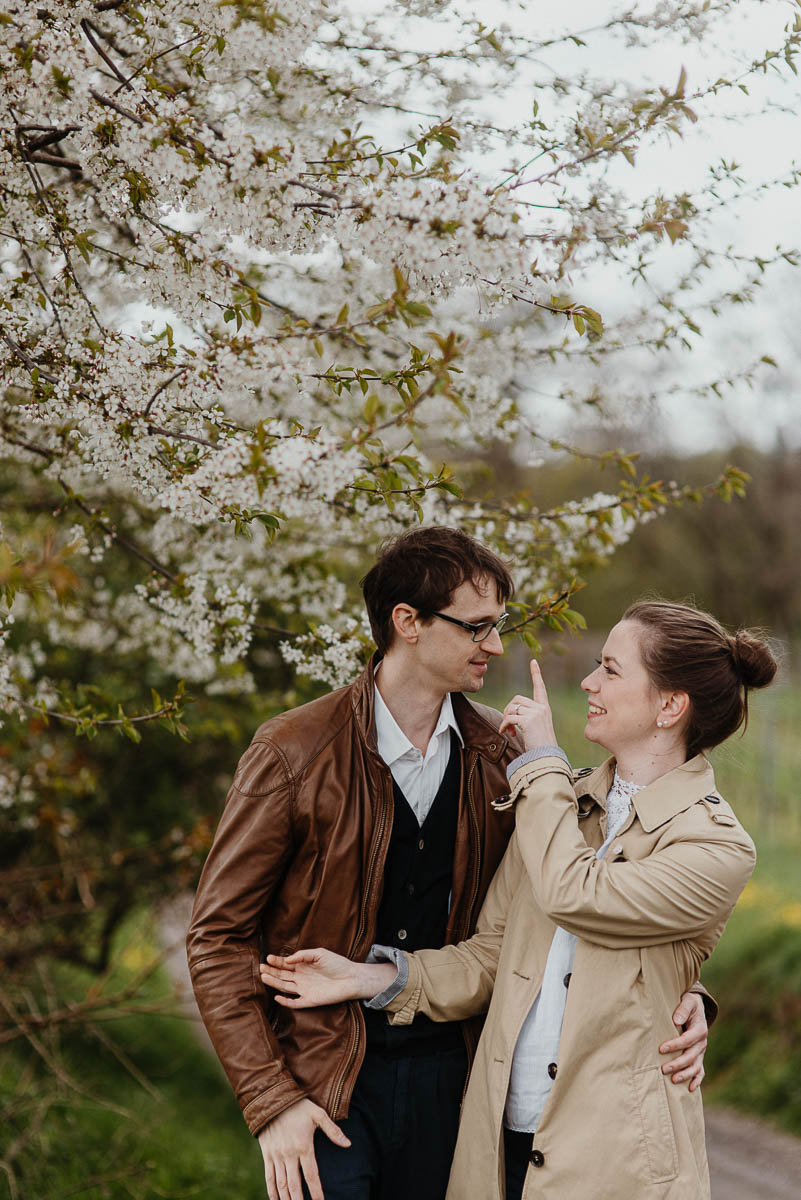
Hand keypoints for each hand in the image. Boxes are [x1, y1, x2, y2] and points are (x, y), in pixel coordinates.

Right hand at [258, 1097, 349, 1199]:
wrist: (272, 1098)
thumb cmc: (298, 1106)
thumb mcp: (318, 1114)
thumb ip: (333, 1130)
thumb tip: (348, 1144)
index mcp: (304, 1146)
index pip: (312, 1175)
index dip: (317, 1192)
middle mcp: (289, 1154)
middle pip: (295, 1185)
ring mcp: (277, 1155)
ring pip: (281, 1184)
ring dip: (286, 1199)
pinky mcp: (267, 1154)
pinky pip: (269, 1177)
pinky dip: (272, 1191)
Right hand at [260, 948, 396, 1007]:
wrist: (351, 978)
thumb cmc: (336, 963)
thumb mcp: (319, 953)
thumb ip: (303, 955)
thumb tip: (288, 959)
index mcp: (303, 965)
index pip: (285, 964)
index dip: (276, 961)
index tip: (268, 958)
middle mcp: (301, 977)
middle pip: (282, 975)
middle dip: (271, 971)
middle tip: (260, 968)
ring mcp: (304, 989)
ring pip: (285, 987)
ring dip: (274, 983)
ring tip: (263, 977)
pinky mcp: (309, 1000)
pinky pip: (294, 1003)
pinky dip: (285, 1001)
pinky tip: (277, 997)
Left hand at [498, 659, 556, 750]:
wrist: (546, 757)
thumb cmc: (540, 746)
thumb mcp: (535, 727)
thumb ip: (526, 717)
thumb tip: (511, 714)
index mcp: (545, 708)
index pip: (540, 687)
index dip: (536, 673)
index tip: (533, 661)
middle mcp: (542, 708)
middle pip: (517, 699)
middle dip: (508, 710)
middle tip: (508, 725)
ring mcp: (536, 713)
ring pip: (512, 707)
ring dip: (506, 719)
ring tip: (509, 731)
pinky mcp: (528, 720)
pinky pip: (509, 718)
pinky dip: (504, 725)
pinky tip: (506, 733)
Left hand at [659, 991, 707, 1091]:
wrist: (697, 1008)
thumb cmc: (689, 1004)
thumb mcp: (688, 1001)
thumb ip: (682, 1010)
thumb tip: (676, 1021)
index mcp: (700, 1030)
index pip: (687, 1040)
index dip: (674, 1045)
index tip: (661, 1049)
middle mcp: (702, 1043)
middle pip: (690, 1057)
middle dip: (677, 1064)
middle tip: (663, 1069)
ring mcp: (701, 1052)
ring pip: (695, 1067)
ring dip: (685, 1074)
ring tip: (673, 1080)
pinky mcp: (699, 1056)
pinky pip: (700, 1071)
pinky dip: (697, 1080)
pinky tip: (691, 1089)